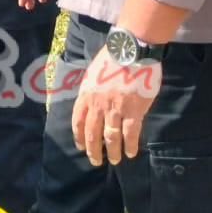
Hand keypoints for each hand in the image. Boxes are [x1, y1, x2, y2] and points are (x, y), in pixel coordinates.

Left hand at [71, 46, 159, 165]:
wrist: (130, 51)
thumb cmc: (112, 59)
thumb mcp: (93, 74)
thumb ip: (91, 91)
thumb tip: (91, 104)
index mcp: (86, 95)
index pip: (78, 122)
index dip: (79, 137)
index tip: (80, 147)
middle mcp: (98, 105)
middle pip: (92, 134)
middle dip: (93, 151)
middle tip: (96, 161)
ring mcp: (115, 110)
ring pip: (111, 138)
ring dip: (112, 152)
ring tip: (115, 160)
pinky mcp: (133, 111)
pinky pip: (130, 134)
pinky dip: (130, 145)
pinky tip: (131, 152)